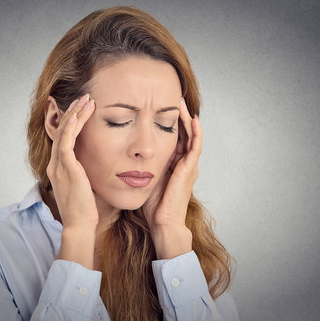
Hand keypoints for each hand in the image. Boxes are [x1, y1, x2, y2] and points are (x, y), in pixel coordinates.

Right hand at [46, 93, 97, 267]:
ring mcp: (59, 165)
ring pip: (64, 131)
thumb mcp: (85, 186)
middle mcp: (55, 164)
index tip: (85, 109)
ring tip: (87, 100)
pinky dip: (73, 126)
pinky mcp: (66, 167)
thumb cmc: (86, 209)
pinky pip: (67, 141)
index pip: (64, 137)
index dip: (73, 121)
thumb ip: (87, 173)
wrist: (80, 224)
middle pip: (62, 130)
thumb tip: (101, 164)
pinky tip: (80, 114)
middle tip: (86, 97)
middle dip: (74, 112)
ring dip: (75, 113)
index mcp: (59, 168)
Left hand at [142, 97, 202, 258]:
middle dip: (179, 116)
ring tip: (181, 102)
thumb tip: (124, 152)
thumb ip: (140, 164)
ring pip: (192, 135)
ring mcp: (189, 165)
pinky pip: (196, 146)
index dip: (168, 122)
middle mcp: (184, 162)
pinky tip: (192, 119)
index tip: (159, 107)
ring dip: (187, 119)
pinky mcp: (190, 169)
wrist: (163, 222)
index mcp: (173, 164)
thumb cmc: (153, 205)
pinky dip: (195, 132)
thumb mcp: (146, 177)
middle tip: (173, 98)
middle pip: (183, 132)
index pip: (173, 137)